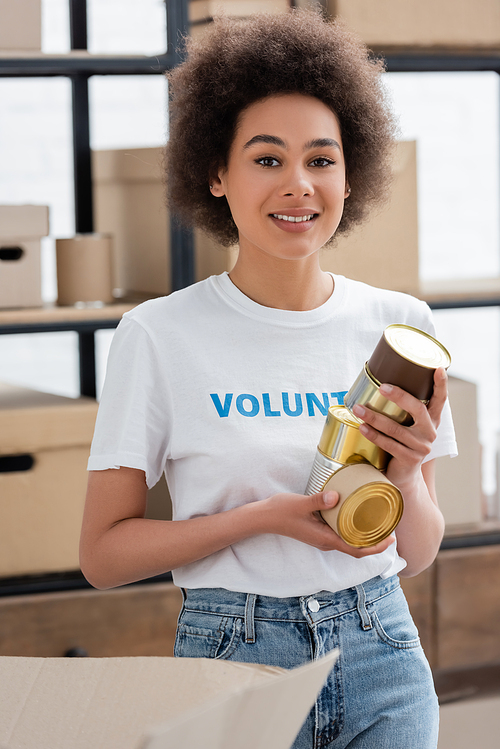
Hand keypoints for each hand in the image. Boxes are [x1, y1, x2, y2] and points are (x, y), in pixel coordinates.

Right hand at [262, 489, 393, 556]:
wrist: (264, 518)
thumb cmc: (282, 512)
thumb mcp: (301, 504)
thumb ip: (319, 500)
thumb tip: (337, 496)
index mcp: (325, 539)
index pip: (357, 550)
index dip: (376, 547)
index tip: (391, 539)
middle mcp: (326, 542)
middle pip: (357, 548)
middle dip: (376, 541)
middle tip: (391, 527)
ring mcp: (322, 538)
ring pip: (350, 541)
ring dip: (366, 536)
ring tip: (379, 521)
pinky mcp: (319, 531)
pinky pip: (341, 534)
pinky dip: (353, 529)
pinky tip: (357, 516)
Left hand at [351, 367, 447, 489]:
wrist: (403, 477)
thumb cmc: (401, 444)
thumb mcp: (406, 426)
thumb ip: (401, 410)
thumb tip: (375, 384)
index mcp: (431, 420)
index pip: (440, 400)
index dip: (441, 384)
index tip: (438, 368)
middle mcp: (430, 432)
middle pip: (418, 409)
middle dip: (399, 396)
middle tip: (381, 387)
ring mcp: (421, 447)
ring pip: (396, 429)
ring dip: (375, 417)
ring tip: (358, 409)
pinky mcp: (409, 459)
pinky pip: (389, 444)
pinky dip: (373, 435)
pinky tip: (362, 427)